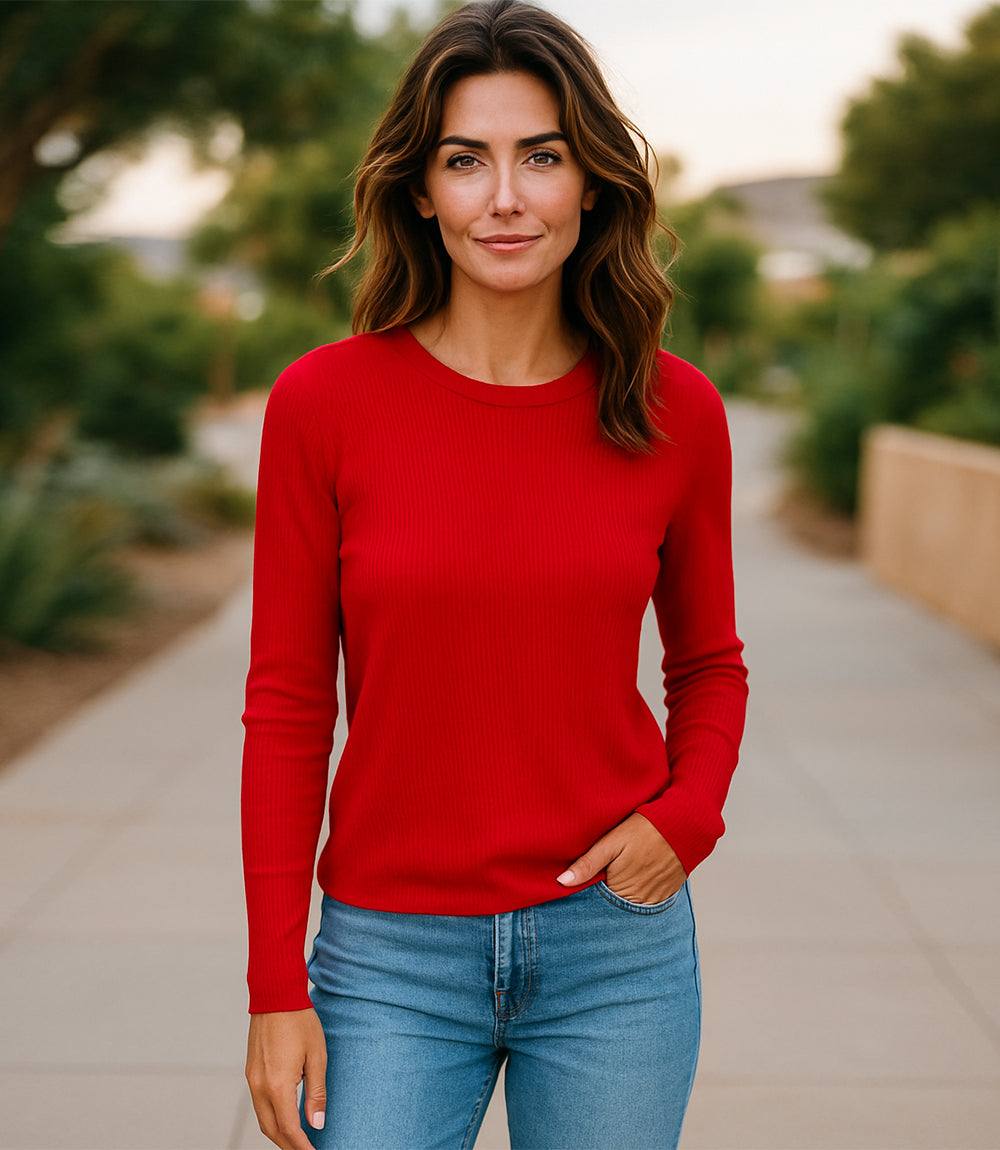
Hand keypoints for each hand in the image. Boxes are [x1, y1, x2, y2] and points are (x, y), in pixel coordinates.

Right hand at [246, 1008, 326, 1148]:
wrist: (275, 995)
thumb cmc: (300, 1022)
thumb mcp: (317, 1056)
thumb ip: (316, 1093)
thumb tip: (317, 1123)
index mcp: (278, 1085)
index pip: (289, 1129)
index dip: (302, 1146)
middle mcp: (260, 1086)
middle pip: (271, 1129)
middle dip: (288, 1145)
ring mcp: (252, 1079)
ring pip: (262, 1118)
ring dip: (278, 1132)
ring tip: (298, 1139)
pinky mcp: (250, 1071)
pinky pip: (258, 1103)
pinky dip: (271, 1116)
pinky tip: (284, 1116)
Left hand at [556, 811, 686, 902]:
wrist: (685, 825)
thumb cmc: (645, 829)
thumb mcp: (612, 842)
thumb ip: (587, 863)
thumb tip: (561, 882)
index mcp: (621, 890)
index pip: (597, 903)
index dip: (588, 893)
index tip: (585, 883)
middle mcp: (639, 901)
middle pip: (614, 906)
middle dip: (605, 896)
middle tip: (605, 874)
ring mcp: (655, 900)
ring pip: (630, 905)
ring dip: (623, 895)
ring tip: (621, 874)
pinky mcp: (668, 894)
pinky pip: (648, 902)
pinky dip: (639, 892)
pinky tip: (637, 876)